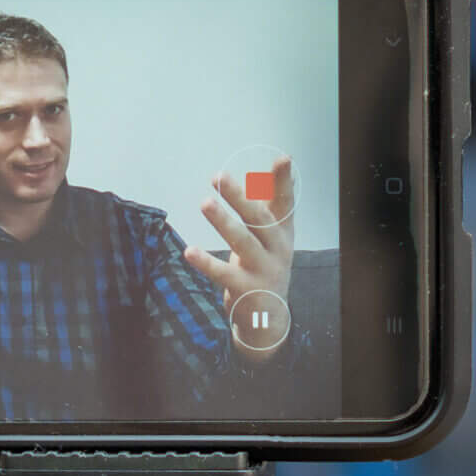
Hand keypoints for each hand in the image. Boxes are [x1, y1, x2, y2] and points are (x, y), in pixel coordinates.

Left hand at [184, 158, 295, 341]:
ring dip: (222, 221)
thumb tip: (271, 177)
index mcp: (283, 232)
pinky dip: (206, 262)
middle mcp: (277, 249)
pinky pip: (222, 273)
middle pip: (258, 218)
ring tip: (205, 203)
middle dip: (239, 196)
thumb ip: (269, 210)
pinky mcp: (245, 288)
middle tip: (219, 176)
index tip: (283, 159)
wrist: (270, 317)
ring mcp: (263, 269)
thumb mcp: (272, 238)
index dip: (283, 181)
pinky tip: (189, 251)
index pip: (285, 203)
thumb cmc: (266, 266)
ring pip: (242, 241)